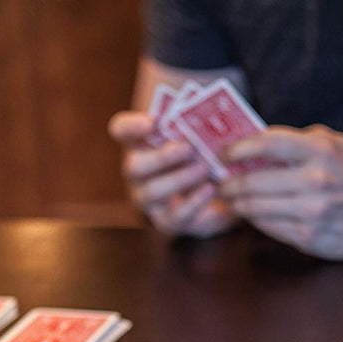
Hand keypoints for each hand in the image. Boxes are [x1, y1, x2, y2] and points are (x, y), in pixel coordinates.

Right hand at [108, 110, 235, 237]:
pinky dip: (194, 201)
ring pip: (151, 192)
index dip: (132, 126)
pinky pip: (175, 215)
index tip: (153, 121)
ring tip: (204, 168)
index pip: (121, 130)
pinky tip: (210, 188)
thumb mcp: (202, 137)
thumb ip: (197, 127)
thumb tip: (206, 118)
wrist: (221, 192)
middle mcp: (137, 172)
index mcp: (140, 142)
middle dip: (161, 157)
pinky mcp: (168, 221)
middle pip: (133, 167)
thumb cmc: (206, 154)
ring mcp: (148, 200)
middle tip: (188, 148)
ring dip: (179, 179)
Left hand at [219, 125, 342, 259]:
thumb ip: (298, 142)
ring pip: (256, 208)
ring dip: (237, 204)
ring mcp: (312, 212)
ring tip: (230, 199)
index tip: (223, 154)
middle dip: (229, 183)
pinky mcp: (309, 237)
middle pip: (253, 182)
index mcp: (321, 150)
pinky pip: (269, 227)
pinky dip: (256, 220)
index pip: (266, 144)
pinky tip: (252, 214)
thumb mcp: (335, 144)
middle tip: (219, 182)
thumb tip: (254, 141)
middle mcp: (316, 181)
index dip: (237, 148)